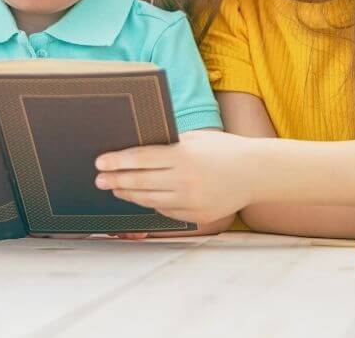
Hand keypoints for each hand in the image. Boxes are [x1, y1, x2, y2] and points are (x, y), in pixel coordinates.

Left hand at [95, 131, 253, 224]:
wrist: (256, 172)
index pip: (139, 158)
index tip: (100, 162)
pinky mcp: (197, 215)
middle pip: (139, 182)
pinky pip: (166, 211)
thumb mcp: (194, 138)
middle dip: (115, 180)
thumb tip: (135, 150)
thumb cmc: (223, 149)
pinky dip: (151, 204)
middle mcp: (184, 180)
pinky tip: (140, 197)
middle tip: (99, 179)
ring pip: (149, 200)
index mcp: (182, 155)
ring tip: (116, 188)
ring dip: (129, 194)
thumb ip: (167, 145)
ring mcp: (191, 200)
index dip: (116, 161)